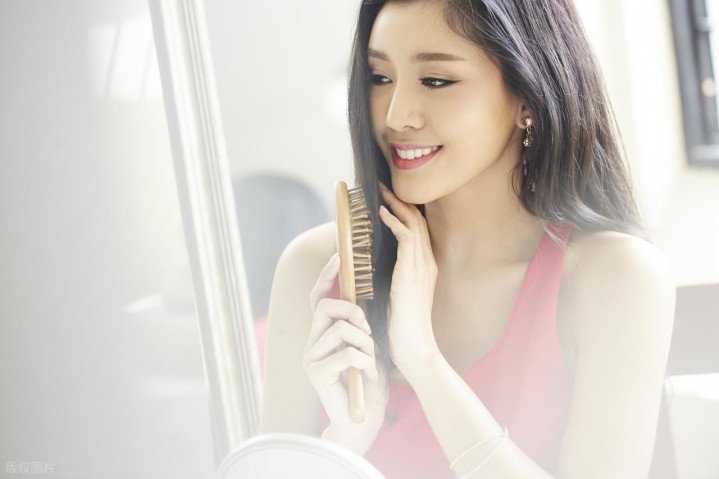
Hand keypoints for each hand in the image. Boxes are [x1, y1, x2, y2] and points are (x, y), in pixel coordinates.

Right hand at [304, 253, 389, 454]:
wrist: (362, 421)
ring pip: (338, 329)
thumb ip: (364, 325)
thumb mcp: (370, 347)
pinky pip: (344, 353)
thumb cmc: (368, 383)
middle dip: (352, 311)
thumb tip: (369, 295)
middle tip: (369, 329)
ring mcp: (311, 358)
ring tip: (372, 360)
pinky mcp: (316, 374)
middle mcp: (312, 342)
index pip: (318, 297)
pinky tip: (369, 375)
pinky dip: (364, 361)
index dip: (326, 275)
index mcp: (323, 333)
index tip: (339, 255)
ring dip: (364, 342)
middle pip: (325, 306)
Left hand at [378, 182, 439, 373]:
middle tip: (384, 187)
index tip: (389, 201)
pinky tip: (381, 213)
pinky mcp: (413, 271)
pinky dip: (394, 222)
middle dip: (401, 202)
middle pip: (418, 221)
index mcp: (426, 270)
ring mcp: (423, 266)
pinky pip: (406, 236)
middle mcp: (427, 263)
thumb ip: (391, 281)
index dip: (405, 213)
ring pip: (414, 223)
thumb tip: (372, 269)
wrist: (415, 349)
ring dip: (396, 205)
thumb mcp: (396, 299)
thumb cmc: (402, 330)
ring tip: (381, 192)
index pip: (418, 232)